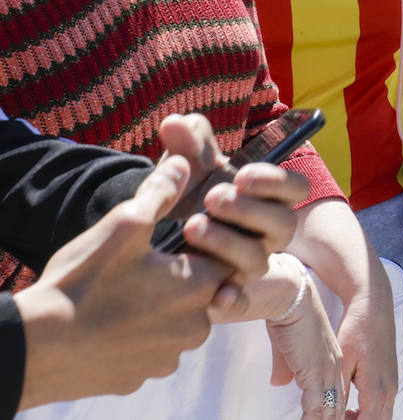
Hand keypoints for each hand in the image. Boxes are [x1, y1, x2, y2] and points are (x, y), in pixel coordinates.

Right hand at [15, 156, 231, 407]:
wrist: (37, 348)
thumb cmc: (82, 283)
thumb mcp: (124, 225)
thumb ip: (161, 192)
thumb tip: (185, 164)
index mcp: (200, 286)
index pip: (228, 256)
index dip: (207, 241)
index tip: (184, 234)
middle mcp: (196, 327)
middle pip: (207, 291)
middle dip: (185, 274)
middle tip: (150, 262)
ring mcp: (170, 356)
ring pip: (180, 321)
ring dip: (164, 305)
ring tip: (129, 288)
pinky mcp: (143, 375)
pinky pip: (154, 347)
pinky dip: (141, 332)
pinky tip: (115, 318)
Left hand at [159, 114, 307, 296]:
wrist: (169, 241)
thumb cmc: (192, 198)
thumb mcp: (193, 171)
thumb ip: (189, 146)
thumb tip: (174, 122)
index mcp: (269, 199)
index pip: (296, 189)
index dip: (275, 182)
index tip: (241, 175)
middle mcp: (267, 234)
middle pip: (282, 224)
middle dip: (249, 210)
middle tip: (212, 197)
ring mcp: (250, 266)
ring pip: (257, 260)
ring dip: (229, 243)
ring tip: (192, 227)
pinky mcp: (229, 294)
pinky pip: (237, 302)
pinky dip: (229, 298)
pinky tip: (213, 293)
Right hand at [264, 257, 345, 419]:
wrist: (290, 297)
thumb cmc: (287, 318)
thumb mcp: (288, 348)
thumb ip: (287, 367)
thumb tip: (279, 382)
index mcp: (331, 362)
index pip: (336, 399)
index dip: (334, 417)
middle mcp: (334, 369)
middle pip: (338, 411)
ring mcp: (327, 371)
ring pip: (330, 414)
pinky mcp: (315, 373)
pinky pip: (315, 409)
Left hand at [336, 280, 397, 419]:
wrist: (374, 308)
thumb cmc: (357, 330)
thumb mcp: (342, 363)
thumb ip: (338, 394)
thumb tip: (330, 413)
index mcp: (377, 388)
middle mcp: (389, 390)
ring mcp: (392, 386)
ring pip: (382, 418)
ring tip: (342, 416)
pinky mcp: (390, 380)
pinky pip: (383, 407)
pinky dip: (368, 414)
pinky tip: (351, 408)